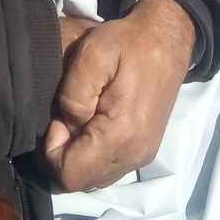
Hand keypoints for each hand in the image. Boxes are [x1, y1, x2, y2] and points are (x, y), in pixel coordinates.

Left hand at [44, 0, 195, 192]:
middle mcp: (134, 156)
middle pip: (82, 180)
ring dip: (80, 153)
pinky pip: (109, 167)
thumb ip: (72, 97)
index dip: (53, 150)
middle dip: (66, 152)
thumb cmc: (128, 43)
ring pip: (94, 177)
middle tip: (71, 113)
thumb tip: (64, 129)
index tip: (60, 116)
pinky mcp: (145, 151)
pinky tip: (96, 120)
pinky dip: (95, 152)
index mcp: (121, 135)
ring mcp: (142, 156)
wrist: (166, 38)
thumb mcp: (90, 55)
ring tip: (84, 114)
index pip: (70, 175)